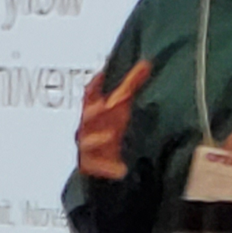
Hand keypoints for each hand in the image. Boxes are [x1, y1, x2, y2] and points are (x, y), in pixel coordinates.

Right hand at [75, 60, 150, 179]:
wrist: (102, 157)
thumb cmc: (110, 124)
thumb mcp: (121, 106)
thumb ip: (131, 84)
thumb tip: (145, 63)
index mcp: (93, 108)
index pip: (90, 95)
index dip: (94, 86)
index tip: (102, 76)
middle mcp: (86, 126)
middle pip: (87, 116)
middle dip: (94, 111)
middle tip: (105, 105)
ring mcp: (86, 145)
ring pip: (88, 141)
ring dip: (98, 138)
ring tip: (111, 135)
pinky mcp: (89, 165)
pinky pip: (96, 166)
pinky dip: (108, 167)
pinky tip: (121, 169)